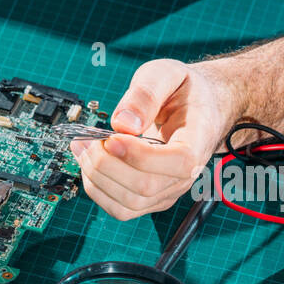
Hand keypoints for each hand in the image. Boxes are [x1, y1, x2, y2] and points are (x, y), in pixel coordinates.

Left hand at [71, 58, 241, 220]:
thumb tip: (123, 123)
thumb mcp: (167, 74)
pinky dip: (97, 189)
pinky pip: (121, 209)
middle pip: (146, 188)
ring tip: (83, 148)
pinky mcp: (151, 197)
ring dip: (96, 177)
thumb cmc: (183, 91)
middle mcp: (187, 174)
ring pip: (129, 204)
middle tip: (89, 139)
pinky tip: (89, 163)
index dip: (140, 156)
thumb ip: (146, 93)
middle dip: (106, 164)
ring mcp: (169, 190)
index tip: (111, 138)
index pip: (178, 162)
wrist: (199, 108)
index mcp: (198, 140)